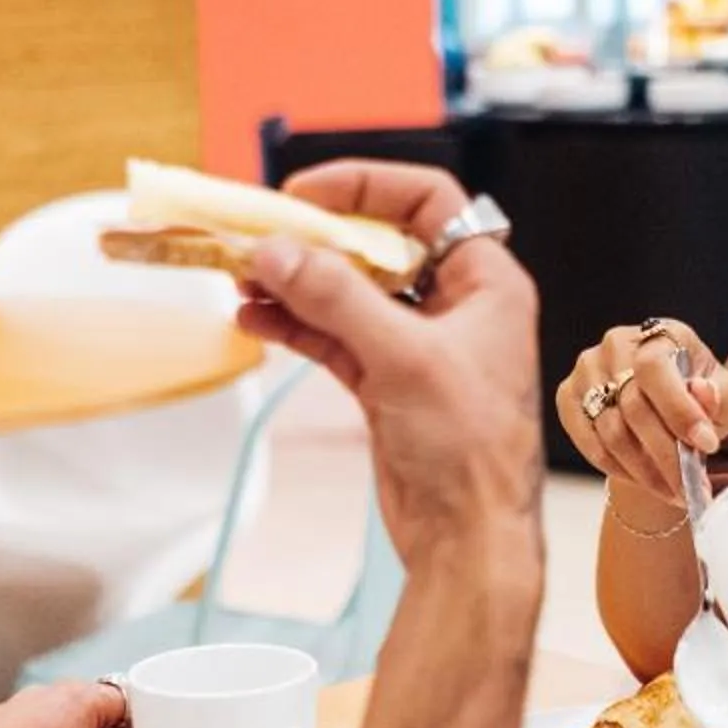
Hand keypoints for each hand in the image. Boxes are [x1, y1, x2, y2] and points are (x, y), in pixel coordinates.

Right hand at [233, 162, 544, 581]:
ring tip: (241, 278)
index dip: (367, 185)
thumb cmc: (468, 449)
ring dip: (294, 283)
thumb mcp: (403, 358)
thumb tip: (275, 249)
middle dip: (315, 239)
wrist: (469, 542)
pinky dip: (294, 326)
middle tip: (258, 235)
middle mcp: (455, 306)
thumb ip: (335, 298)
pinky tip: (254, 317)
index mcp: (486, 283)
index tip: (305, 192)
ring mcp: (416, 346)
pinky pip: (332, 337)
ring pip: (347, 293)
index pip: (429, 201)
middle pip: (377, 244)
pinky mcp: (385, 385)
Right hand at [552, 318, 727, 502]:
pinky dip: (619, 469)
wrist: (664, 407)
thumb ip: (722, 395)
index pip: (654, 368)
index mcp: (660, 335)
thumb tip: (702, 392)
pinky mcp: (568, 397)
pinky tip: (645, 481)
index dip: (678, 409)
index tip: (707, 446)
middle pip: (633, 407)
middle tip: (691, 488)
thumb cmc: (700, 398)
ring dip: (645, 471)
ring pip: (611, 432)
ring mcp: (587, 370)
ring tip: (674, 492)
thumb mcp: (727, 395)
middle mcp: (616, 346)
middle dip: (667, 455)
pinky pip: (590, 443)